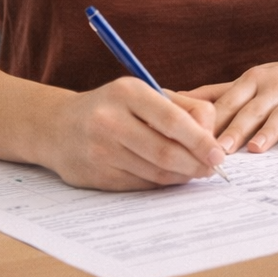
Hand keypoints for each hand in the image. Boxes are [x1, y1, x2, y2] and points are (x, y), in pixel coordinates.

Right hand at [42, 77, 226, 190]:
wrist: (58, 127)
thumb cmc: (114, 107)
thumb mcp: (145, 94)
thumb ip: (184, 108)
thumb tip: (213, 138)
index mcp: (127, 92)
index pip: (172, 120)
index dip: (200, 141)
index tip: (218, 155)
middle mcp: (110, 120)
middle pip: (164, 151)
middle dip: (195, 164)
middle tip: (211, 168)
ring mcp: (100, 150)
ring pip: (154, 172)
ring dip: (181, 176)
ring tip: (195, 171)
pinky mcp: (96, 175)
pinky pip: (140, 185)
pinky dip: (161, 183)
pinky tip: (170, 177)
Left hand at [186, 47, 277, 154]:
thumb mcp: (252, 80)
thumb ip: (218, 93)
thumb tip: (177, 98)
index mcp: (254, 81)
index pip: (230, 102)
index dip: (213, 121)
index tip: (195, 139)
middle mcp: (276, 86)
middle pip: (253, 110)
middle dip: (235, 129)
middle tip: (219, 150)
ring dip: (268, 132)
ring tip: (254, 149)